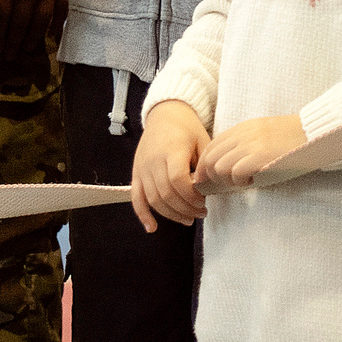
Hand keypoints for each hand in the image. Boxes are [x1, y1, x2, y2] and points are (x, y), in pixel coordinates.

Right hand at [130, 100, 210, 232]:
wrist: (165, 114)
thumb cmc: (187, 128)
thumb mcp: (203, 140)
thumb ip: (204, 165)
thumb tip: (205, 189)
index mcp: (171, 150)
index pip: (177, 180)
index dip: (191, 196)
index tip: (204, 201)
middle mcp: (153, 160)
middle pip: (166, 193)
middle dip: (185, 209)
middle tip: (201, 213)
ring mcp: (142, 167)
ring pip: (153, 199)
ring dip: (171, 215)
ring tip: (188, 219)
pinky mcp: (136, 172)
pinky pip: (136, 197)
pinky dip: (143, 214)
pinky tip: (152, 228)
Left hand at [197, 114, 308, 189]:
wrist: (313, 134)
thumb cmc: (291, 141)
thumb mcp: (262, 135)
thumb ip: (243, 144)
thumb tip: (224, 164)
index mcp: (242, 128)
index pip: (211, 147)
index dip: (204, 166)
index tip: (205, 179)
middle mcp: (242, 134)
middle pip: (210, 158)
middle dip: (210, 176)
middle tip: (221, 185)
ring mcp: (250, 144)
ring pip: (219, 167)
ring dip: (227, 180)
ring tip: (242, 182)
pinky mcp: (259, 156)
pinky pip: (236, 172)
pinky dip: (240, 182)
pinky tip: (252, 181)